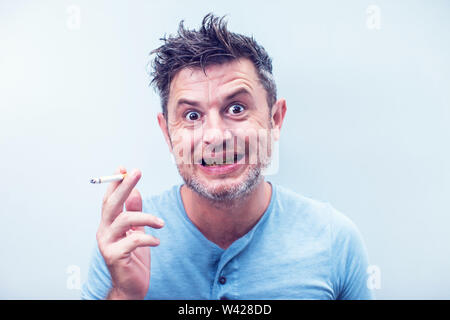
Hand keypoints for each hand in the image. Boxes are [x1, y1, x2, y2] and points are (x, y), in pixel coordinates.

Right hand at [96, 166, 163, 299]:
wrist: (131, 287)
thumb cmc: (133, 258)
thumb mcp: (136, 231)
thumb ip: (134, 212)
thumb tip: (135, 191)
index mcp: (109, 224)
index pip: (110, 199)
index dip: (115, 183)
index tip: (122, 168)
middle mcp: (104, 232)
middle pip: (112, 204)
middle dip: (124, 186)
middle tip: (137, 172)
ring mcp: (107, 244)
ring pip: (124, 220)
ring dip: (146, 218)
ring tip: (161, 224)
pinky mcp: (115, 257)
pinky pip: (133, 240)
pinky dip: (148, 238)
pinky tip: (157, 241)